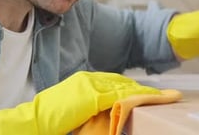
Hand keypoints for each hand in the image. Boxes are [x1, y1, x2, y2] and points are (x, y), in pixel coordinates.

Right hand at [0, 71, 160, 134]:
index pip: (116, 81)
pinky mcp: (92, 97)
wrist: (35, 120)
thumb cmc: (53, 117)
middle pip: (123, 83)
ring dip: (144, 94)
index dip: (133, 88)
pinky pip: (119, 97)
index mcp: (86, 79)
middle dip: (142, 90)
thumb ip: (94, 103)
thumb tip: (112, 108)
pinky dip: (135, 99)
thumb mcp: (78, 106)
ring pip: (125, 88)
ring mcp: (91, 86)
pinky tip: (148, 100)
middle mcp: (90, 78)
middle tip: (162, 95)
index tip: (147, 92)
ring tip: (163, 98)